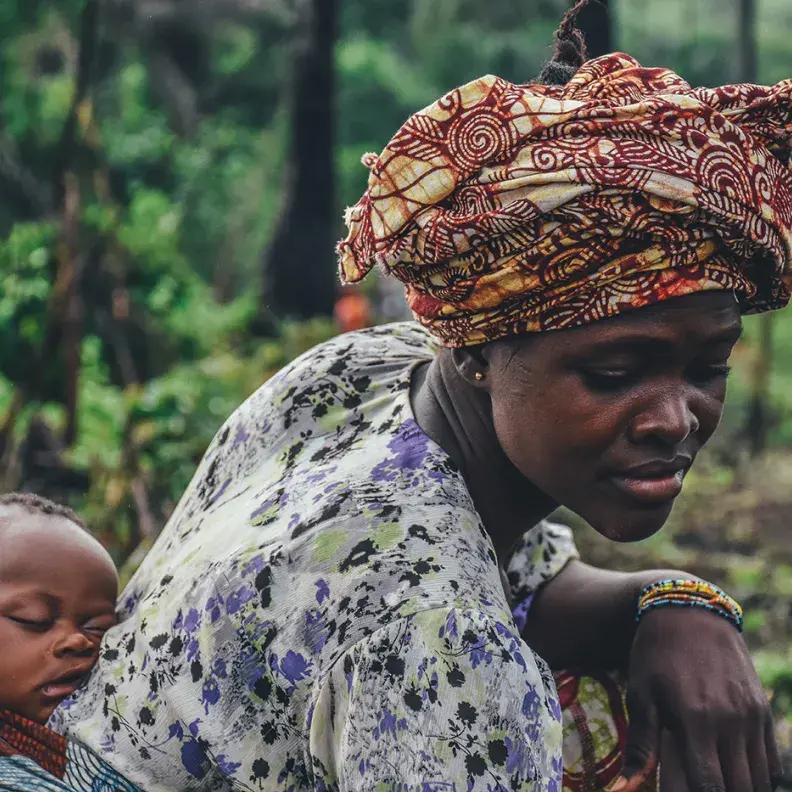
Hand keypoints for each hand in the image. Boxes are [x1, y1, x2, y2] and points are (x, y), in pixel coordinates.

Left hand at [612, 606, 779, 791]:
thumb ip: (641, 745)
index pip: (709, 787)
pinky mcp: (762, 710)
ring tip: (712, 780)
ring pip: (758, 781)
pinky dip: (757, 777)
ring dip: (738, 788)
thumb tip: (625, 787)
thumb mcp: (641, 694)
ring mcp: (751, 717)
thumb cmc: (656, 655)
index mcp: (696, 720)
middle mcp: (730, 722)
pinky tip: (731, 771)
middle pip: (738, 789)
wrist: (689, 612)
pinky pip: (771, 761)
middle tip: (696, 785)